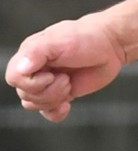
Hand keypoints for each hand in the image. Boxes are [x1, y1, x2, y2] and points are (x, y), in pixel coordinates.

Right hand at [5, 15, 127, 120]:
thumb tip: (22, 69)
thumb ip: (37, 52)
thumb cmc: (85, 38)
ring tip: (68, 84)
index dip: (31, 83)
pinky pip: (47, 113)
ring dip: (53, 100)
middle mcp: (35, 70)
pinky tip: (68, 104)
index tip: (51, 75)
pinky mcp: (61, 94)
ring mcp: (47, 83)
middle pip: (25, 95)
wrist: (109, 46)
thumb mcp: (58, 41)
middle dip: (48, 92)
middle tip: (66, 79)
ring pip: (33, 105)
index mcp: (29, 55)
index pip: (14, 78)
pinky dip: (56, 113)